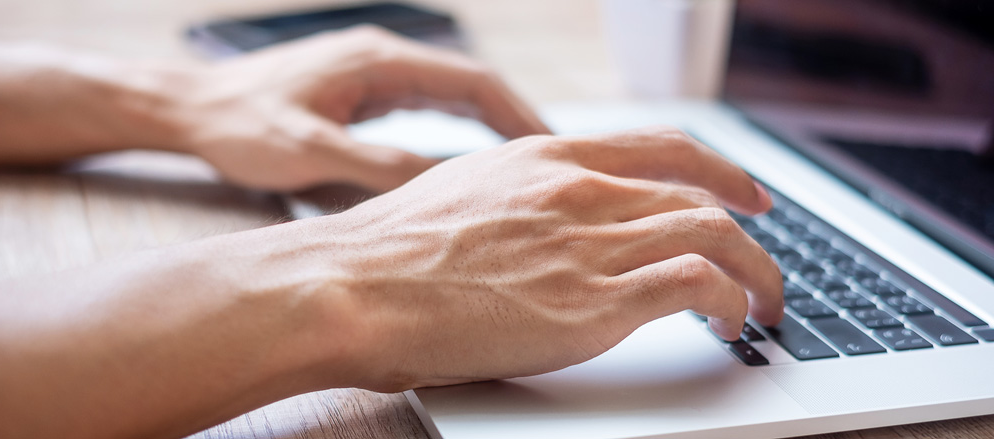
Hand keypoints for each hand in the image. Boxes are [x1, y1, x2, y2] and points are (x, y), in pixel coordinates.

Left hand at [177, 26, 550, 191]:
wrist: (188, 109)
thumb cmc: (237, 126)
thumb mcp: (306, 152)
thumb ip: (373, 167)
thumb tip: (440, 186)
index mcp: (377, 61)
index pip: (472, 81)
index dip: (518, 115)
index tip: (552, 150)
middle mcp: (382, 58)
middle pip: (472, 85)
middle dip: (516, 122)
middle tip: (555, 165)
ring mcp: (373, 73)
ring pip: (453, 96)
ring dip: (491, 126)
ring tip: (527, 167)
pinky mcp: (362, 91)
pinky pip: (428, 107)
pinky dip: (459, 130)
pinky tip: (472, 161)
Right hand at [318, 126, 782, 390]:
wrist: (353, 286)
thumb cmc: (389, 250)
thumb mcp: (463, 193)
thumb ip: (519, 197)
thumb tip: (542, 217)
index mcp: (547, 159)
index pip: (661, 148)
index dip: (716, 169)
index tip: (741, 192)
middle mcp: (579, 191)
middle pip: (700, 193)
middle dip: (748, 225)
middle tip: (764, 251)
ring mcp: (588, 242)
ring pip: (713, 234)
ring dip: (754, 270)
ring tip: (761, 302)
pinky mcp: (592, 302)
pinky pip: (696, 285)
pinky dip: (729, 299)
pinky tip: (727, 322)